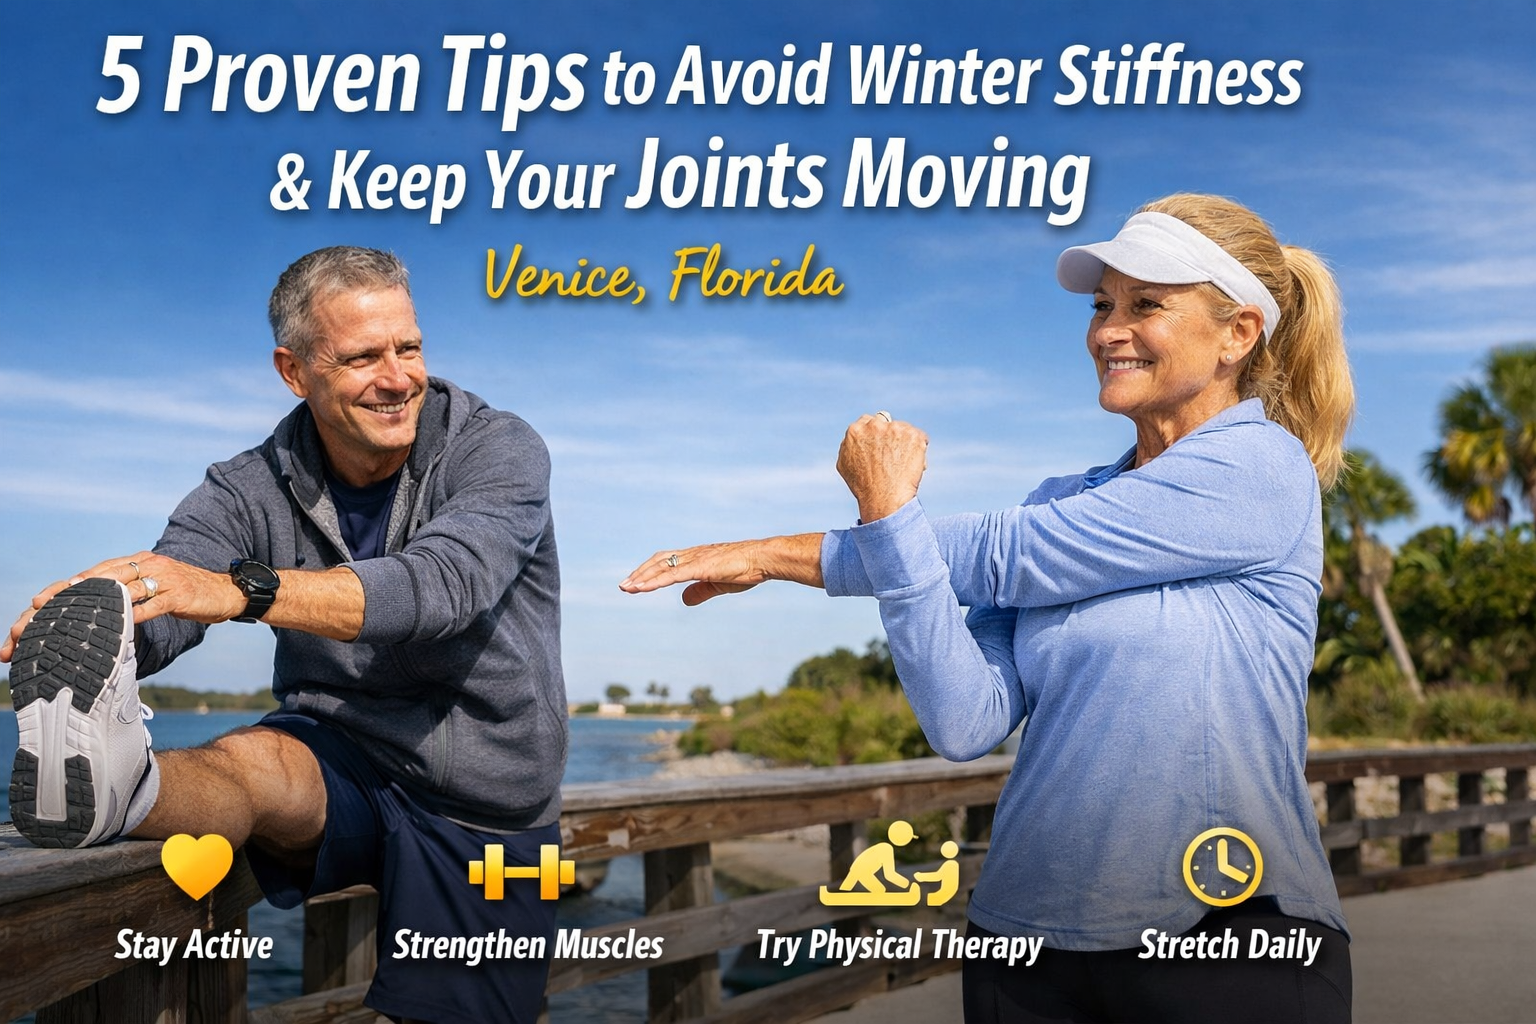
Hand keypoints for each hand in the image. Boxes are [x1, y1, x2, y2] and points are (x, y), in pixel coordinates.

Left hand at [1, 553, 243, 661]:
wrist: (230, 592)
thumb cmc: (189, 594)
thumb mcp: (156, 589)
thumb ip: (130, 593)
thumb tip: (99, 610)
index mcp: (138, 562)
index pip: (94, 573)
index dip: (65, 586)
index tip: (37, 603)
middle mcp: (147, 564)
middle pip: (100, 578)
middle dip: (68, 595)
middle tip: (39, 610)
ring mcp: (164, 578)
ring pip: (121, 588)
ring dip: (92, 603)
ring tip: (66, 615)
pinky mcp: (179, 595)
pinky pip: (151, 605)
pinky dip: (132, 614)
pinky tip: (113, 624)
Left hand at [620, 535, 823, 605]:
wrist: (763, 559)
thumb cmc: (745, 569)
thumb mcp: (718, 584)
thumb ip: (700, 591)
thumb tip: (684, 600)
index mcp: (696, 557)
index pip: (667, 561)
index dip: (650, 570)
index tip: (636, 581)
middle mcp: (692, 555)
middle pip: (659, 561)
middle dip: (640, 573)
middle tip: (624, 586)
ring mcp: (696, 559)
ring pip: (663, 567)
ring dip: (643, 577)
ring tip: (628, 588)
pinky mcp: (701, 567)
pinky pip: (673, 575)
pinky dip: (656, 581)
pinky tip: (643, 588)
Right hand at [837, 413, 927, 521]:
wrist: (885, 499)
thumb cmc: (863, 487)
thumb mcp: (844, 465)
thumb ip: (847, 446)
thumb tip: (850, 439)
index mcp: (856, 430)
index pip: (867, 421)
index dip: (875, 434)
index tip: (880, 444)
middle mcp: (875, 425)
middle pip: (885, 421)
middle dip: (889, 434)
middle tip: (892, 453)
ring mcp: (895, 429)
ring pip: (903, 429)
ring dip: (904, 441)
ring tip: (902, 463)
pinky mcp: (913, 435)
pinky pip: (919, 437)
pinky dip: (918, 448)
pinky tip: (913, 463)